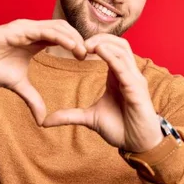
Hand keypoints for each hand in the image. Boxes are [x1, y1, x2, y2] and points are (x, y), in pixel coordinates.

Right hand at [0, 19, 86, 124]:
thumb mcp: (18, 86)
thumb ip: (32, 98)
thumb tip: (42, 120)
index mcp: (36, 39)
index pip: (63, 37)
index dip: (77, 45)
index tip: (88, 59)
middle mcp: (33, 30)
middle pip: (65, 29)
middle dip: (80, 40)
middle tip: (92, 55)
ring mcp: (27, 27)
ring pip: (58, 27)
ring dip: (74, 38)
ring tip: (85, 52)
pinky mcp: (19, 29)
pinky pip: (45, 30)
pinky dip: (61, 37)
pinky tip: (72, 47)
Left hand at [43, 34, 162, 152]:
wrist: (137, 145)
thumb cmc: (120, 128)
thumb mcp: (89, 119)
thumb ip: (69, 115)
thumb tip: (45, 121)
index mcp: (118, 76)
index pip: (110, 48)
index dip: (95, 42)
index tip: (75, 46)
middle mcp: (128, 74)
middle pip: (118, 43)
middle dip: (100, 38)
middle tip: (80, 42)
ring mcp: (134, 80)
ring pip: (123, 50)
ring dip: (105, 43)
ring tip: (87, 45)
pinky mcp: (137, 89)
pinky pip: (124, 67)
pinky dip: (112, 56)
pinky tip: (99, 51)